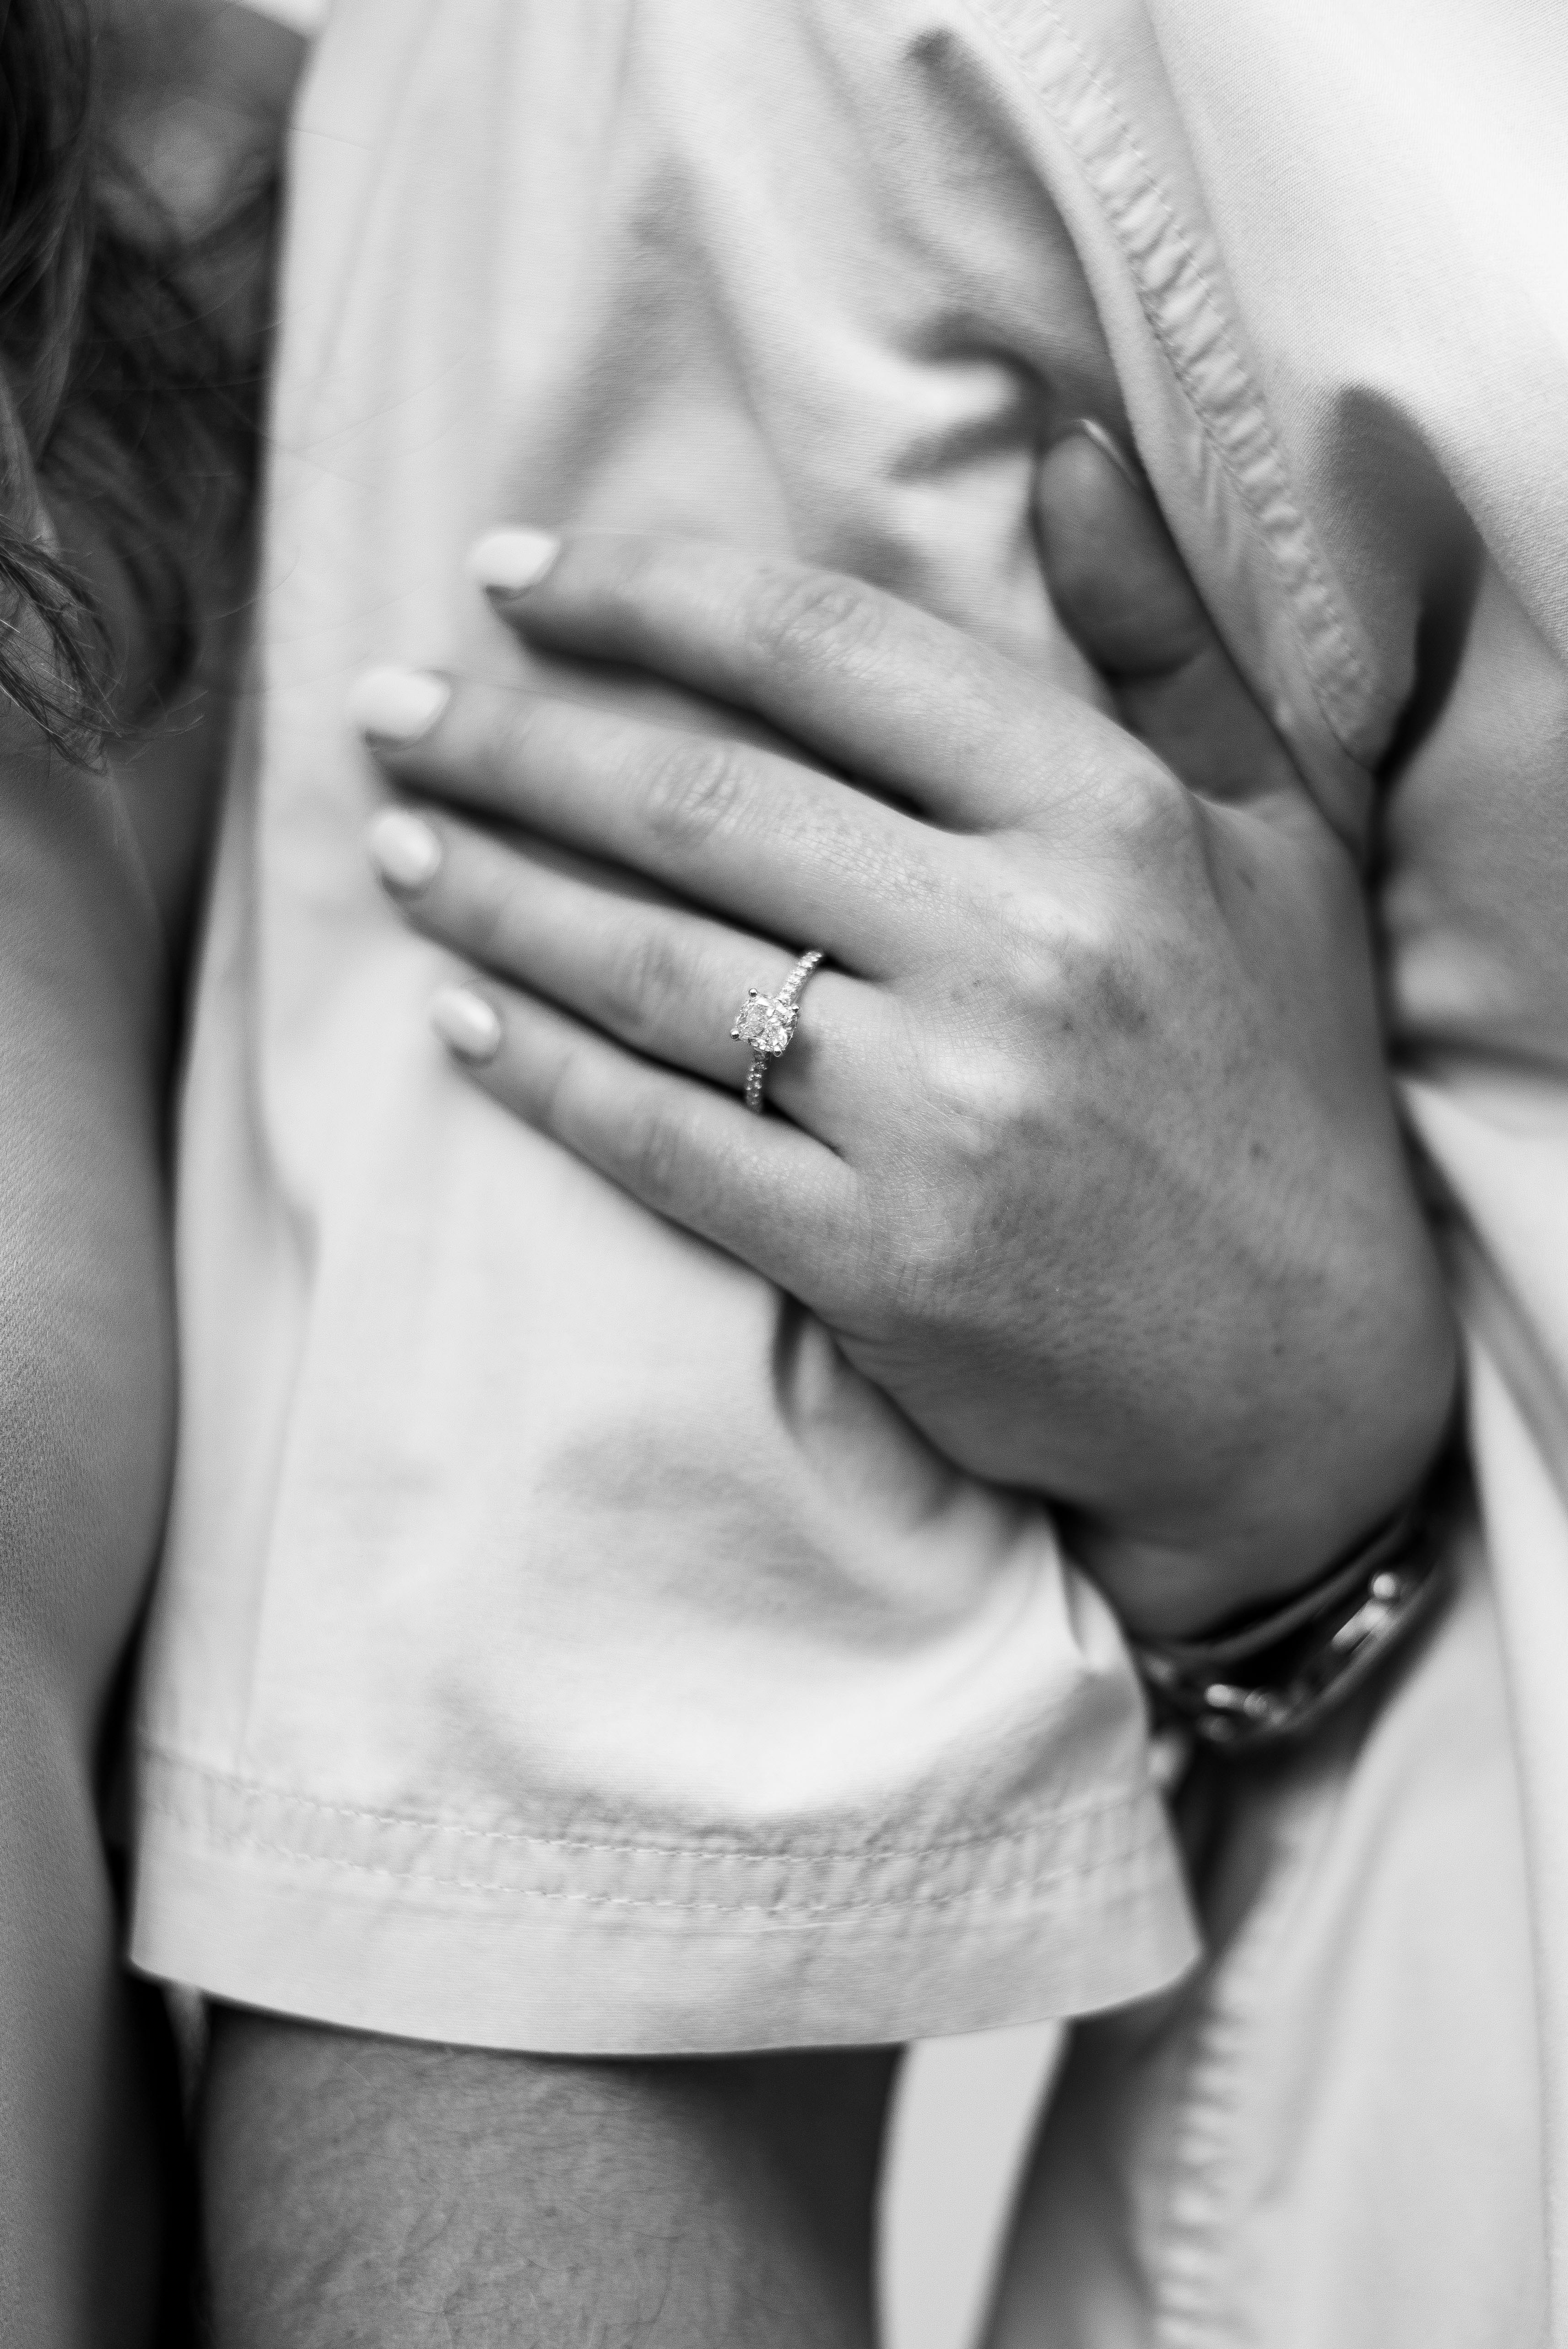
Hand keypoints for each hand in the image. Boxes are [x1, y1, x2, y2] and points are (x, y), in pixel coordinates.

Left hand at [356, 438, 1454, 1635]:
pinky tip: (457, 1019)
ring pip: (656, 968)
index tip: (515, 577)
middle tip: (393, 711)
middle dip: (514, 742)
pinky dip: (541, 1074)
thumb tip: (1060, 445)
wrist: (1303, 1374)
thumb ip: (1162, 639)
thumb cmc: (1281, 1081)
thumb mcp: (1278, 835)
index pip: (827, 655)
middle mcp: (1024, 951)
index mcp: (1109, 821)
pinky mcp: (879, 1259)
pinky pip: (660, 1141)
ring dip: (495, 897)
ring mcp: (946, 1115)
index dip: (646, 598)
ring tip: (397, 846)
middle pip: (702, 804)